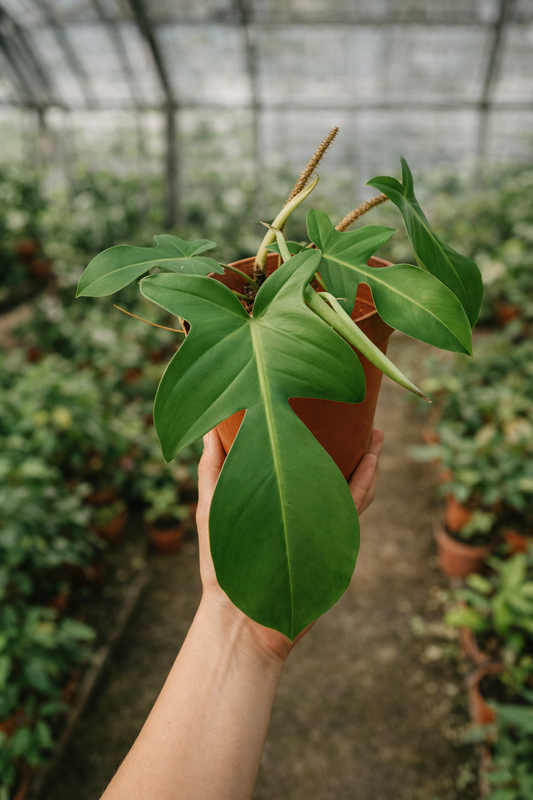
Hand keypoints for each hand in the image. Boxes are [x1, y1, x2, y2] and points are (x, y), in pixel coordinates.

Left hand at [196, 427, 383, 662]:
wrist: (240, 617)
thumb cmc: (221, 564)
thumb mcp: (212, 507)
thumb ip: (212, 470)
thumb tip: (207, 430)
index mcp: (275, 499)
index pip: (296, 461)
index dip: (307, 436)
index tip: (313, 407)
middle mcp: (300, 510)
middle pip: (328, 469)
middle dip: (347, 444)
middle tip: (359, 416)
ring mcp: (318, 526)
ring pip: (348, 487)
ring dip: (367, 459)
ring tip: (376, 434)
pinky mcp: (330, 542)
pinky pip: (353, 508)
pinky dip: (366, 484)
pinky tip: (372, 460)